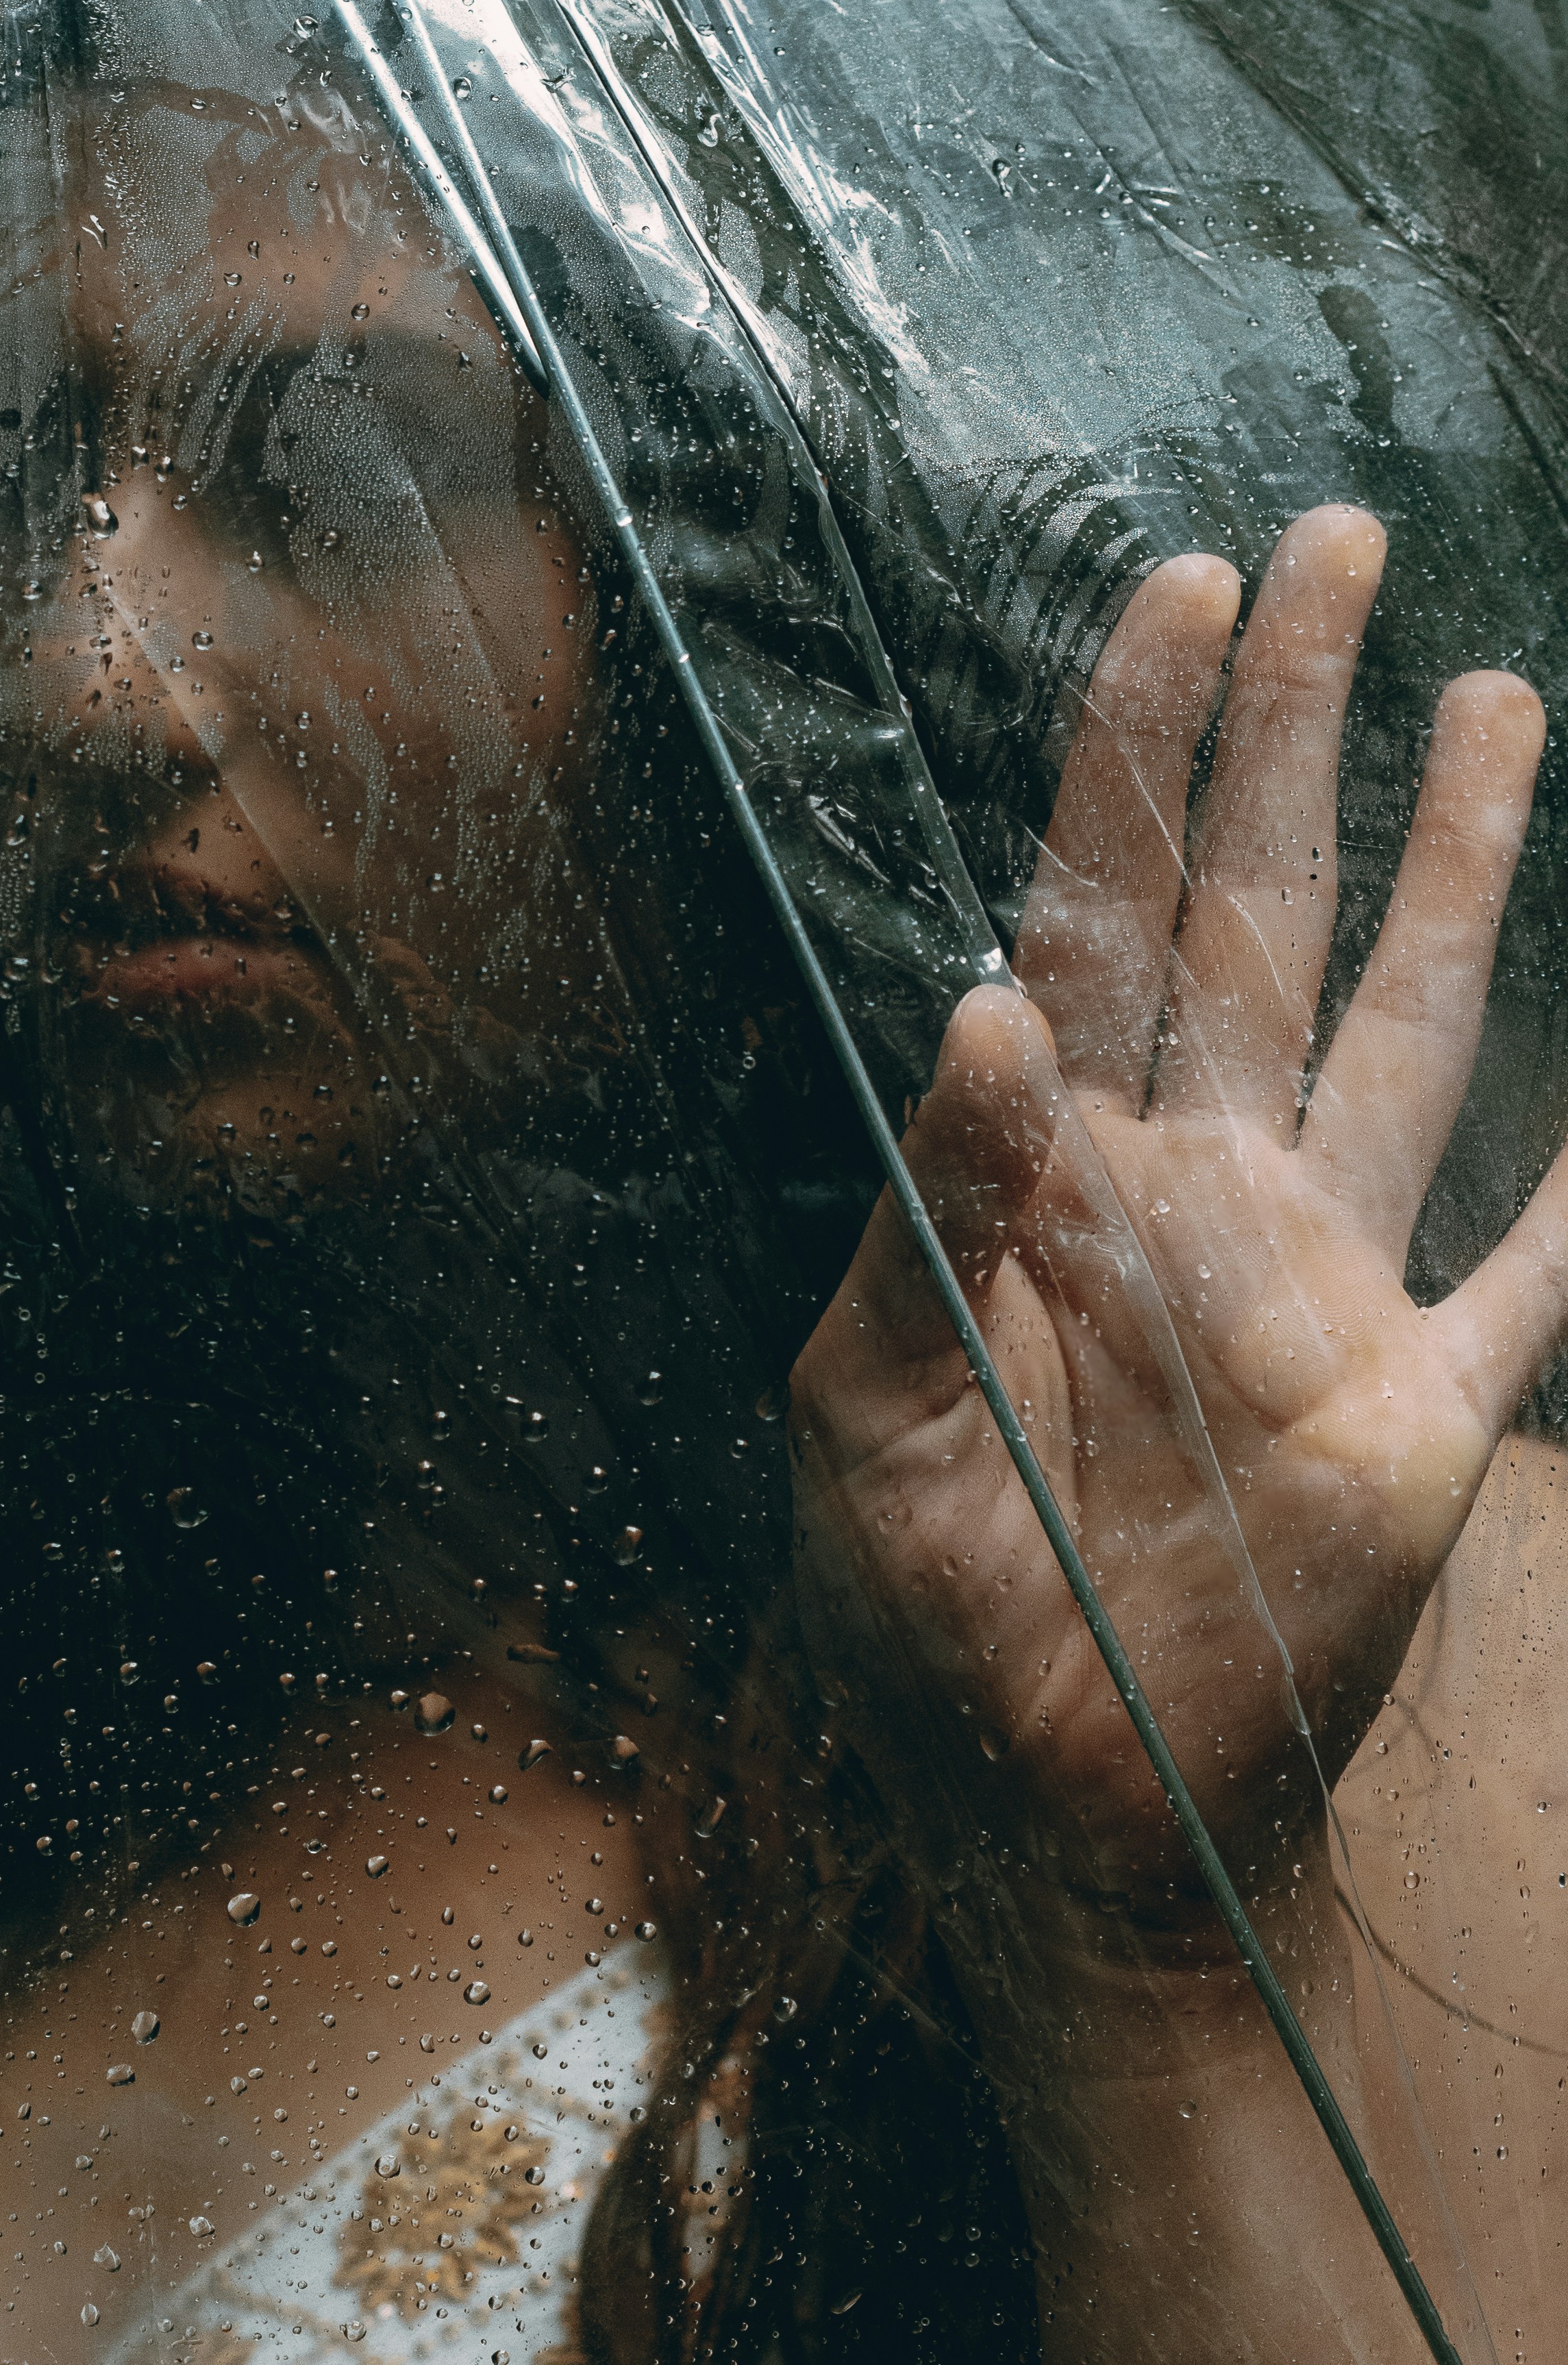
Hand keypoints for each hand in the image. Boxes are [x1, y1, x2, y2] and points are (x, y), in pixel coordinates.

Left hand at [791, 507, 1567, 1937]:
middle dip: (1295, 729)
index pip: (1099, 904)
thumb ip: (928, 1209)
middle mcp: (1199, 1186)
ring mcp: (1324, 1285)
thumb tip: (976, 1001)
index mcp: (1056, 1167)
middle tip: (1334, 543)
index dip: (1137, 747)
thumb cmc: (921, 1619)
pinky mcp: (1426, 1412)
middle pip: (1262, 906)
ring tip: (1501, 696)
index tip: (1185, 586)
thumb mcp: (865, 1413)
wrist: (1052, 1821)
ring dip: (1457, 866)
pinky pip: (1548, 1272)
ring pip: (1413, 1024)